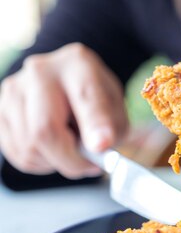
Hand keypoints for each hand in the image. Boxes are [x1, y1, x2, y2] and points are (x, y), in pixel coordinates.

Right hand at [0, 43, 127, 177]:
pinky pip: (17, 152)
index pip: (85, 96)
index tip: (101, 145)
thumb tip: (98, 146)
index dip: (94, 125)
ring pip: (28, 146)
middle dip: (70, 160)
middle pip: (44, 128)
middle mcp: (40, 71)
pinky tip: (53, 152)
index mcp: (78, 64)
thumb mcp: (117, 111)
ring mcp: (14, 89)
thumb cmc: (97, 103)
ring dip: (55, 162)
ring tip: (72, 151)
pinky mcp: (0, 109)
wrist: (70, 89)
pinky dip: (39, 163)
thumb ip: (112, 128)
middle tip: (89, 167)